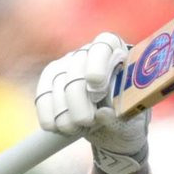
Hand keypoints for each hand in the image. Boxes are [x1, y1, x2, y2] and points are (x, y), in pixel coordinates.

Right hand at [35, 33, 150, 173]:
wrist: (111, 127)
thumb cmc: (125, 117)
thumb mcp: (130, 118)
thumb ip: (119, 116)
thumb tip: (103, 114)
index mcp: (118, 52)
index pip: (104, 45)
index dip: (98, 63)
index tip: (97, 83)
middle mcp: (90, 52)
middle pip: (76, 70)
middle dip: (78, 100)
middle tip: (86, 121)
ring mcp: (68, 64)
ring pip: (57, 83)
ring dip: (63, 112)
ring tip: (76, 129)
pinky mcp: (52, 79)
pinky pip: (43, 94)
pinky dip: (47, 114)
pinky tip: (56, 127)